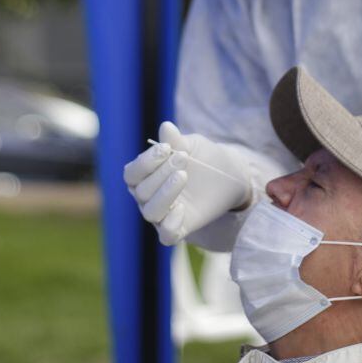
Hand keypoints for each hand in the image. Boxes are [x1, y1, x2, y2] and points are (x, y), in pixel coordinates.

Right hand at [123, 122, 252, 245]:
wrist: (229, 176)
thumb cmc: (203, 158)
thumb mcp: (193, 146)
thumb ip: (177, 140)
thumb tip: (166, 127)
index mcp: (144, 175)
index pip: (131, 173)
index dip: (145, 162)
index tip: (166, 148)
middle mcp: (148, 196)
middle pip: (141, 191)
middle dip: (161, 173)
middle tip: (183, 157)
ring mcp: (162, 214)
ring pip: (150, 212)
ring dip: (164, 194)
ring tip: (183, 176)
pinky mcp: (179, 228)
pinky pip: (166, 235)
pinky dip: (170, 224)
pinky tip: (182, 208)